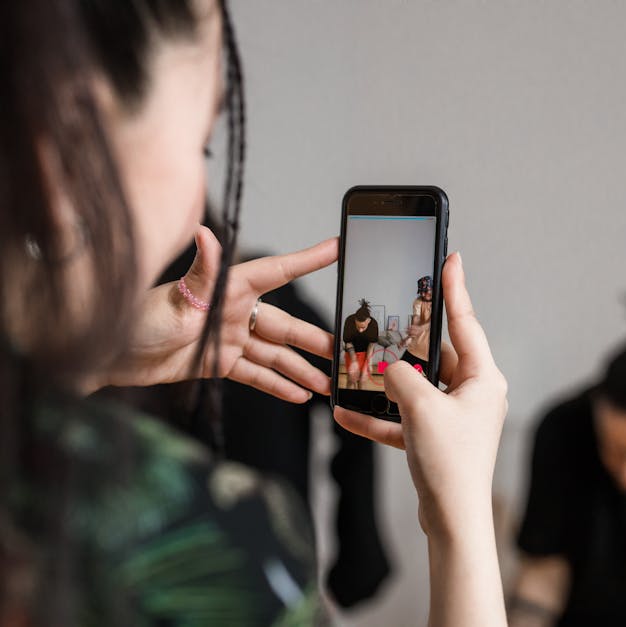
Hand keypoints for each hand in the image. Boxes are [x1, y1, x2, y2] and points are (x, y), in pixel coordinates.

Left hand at [102, 226, 336, 402]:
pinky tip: (297, 395)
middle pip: (284, 325)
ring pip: (274, 354)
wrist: (105, 355)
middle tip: (343, 351)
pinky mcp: (215, 361)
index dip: (308, 260)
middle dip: (314, 339)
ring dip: (300, 369)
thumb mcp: (172, 299)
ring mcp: (226, 337)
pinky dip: (276, 384)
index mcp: (227, 288)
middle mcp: (232, 310)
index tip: (337, 248)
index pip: (277, 271)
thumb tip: (206, 234)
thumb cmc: (134, 320)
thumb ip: (200, 271)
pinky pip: (254, 374)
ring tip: (327, 384)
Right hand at [334, 252, 507, 536]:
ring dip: (385, 386)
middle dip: (404, 347)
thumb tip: (387, 368)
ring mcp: (455, 417)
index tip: (450, 259)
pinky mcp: (437, 439)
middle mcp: (473, 393)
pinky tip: (348, 415)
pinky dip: (380, 417)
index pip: (466, 322)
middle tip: (384, 325)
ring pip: (416, 388)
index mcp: (483, 378)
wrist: (452, 520)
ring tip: (356, 374)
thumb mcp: (421, 408)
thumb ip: (400, 377)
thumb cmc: (451, 464)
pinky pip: (405, 419)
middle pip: (435, 356)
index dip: (455, 288)